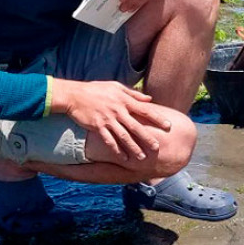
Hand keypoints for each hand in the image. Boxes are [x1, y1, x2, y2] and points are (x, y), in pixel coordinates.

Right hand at [52, 79, 171, 161]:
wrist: (74, 95)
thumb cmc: (96, 89)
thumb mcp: (116, 86)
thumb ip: (133, 94)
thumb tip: (149, 99)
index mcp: (124, 101)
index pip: (145, 110)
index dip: (158, 118)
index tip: (168, 126)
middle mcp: (118, 111)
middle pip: (136, 126)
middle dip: (147, 138)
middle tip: (157, 147)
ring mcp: (107, 120)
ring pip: (123, 136)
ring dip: (134, 147)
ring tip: (142, 157)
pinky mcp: (97, 127)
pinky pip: (109, 141)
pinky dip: (117, 150)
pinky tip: (124, 158)